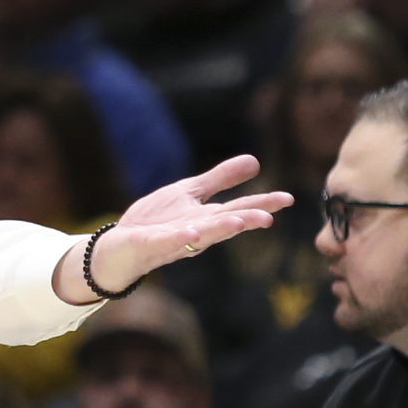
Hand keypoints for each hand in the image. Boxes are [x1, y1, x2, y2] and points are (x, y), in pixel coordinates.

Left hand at [52, 155, 291, 303]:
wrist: (119, 246)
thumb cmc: (156, 222)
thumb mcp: (190, 193)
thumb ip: (220, 179)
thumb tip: (255, 161)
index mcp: (207, 218)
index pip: (239, 209)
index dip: (262, 204)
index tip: (288, 199)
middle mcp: (197, 232)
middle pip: (226, 224)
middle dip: (247, 220)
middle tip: (270, 217)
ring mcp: (176, 241)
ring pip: (203, 236)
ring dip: (221, 230)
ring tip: (241, 222)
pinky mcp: (153, 245)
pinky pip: (170, 242)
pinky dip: (182, 238)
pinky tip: (193, 232)